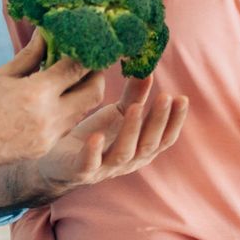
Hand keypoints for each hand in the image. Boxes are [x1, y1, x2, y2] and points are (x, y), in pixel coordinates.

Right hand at [0, 33, 106, 172]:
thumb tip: (47, 32)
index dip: (87, 54)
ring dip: (83, 94)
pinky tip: (55, 100)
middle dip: (96, 75)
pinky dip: (68, 111)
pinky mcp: (44, 149)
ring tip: (72, 79)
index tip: (89, 43)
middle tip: (89, 61)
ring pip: (83, 111)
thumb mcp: (3, 74)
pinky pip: (67, 126)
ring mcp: (49, 137)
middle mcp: (49, 117)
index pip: (77, 68)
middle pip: (94, 93)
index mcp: (37, 93)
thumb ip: (31, 54)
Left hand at [35, 77, 189, 196]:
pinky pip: (88, 164)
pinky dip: (93, 152)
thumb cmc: (94, 136)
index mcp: (140, 149)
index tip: (182, 99)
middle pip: (148, 144)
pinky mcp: (79, 171)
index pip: (164, 138)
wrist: (58, 162)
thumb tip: (147, 69)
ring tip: (135, 108)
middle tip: (165, 97)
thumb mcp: (116, 114)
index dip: (174, 121)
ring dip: (131, 131)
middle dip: (158, 121)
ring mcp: (104, 168)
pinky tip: (96, 137)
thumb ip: (134, 96)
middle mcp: (127, 162)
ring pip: (123, 153)